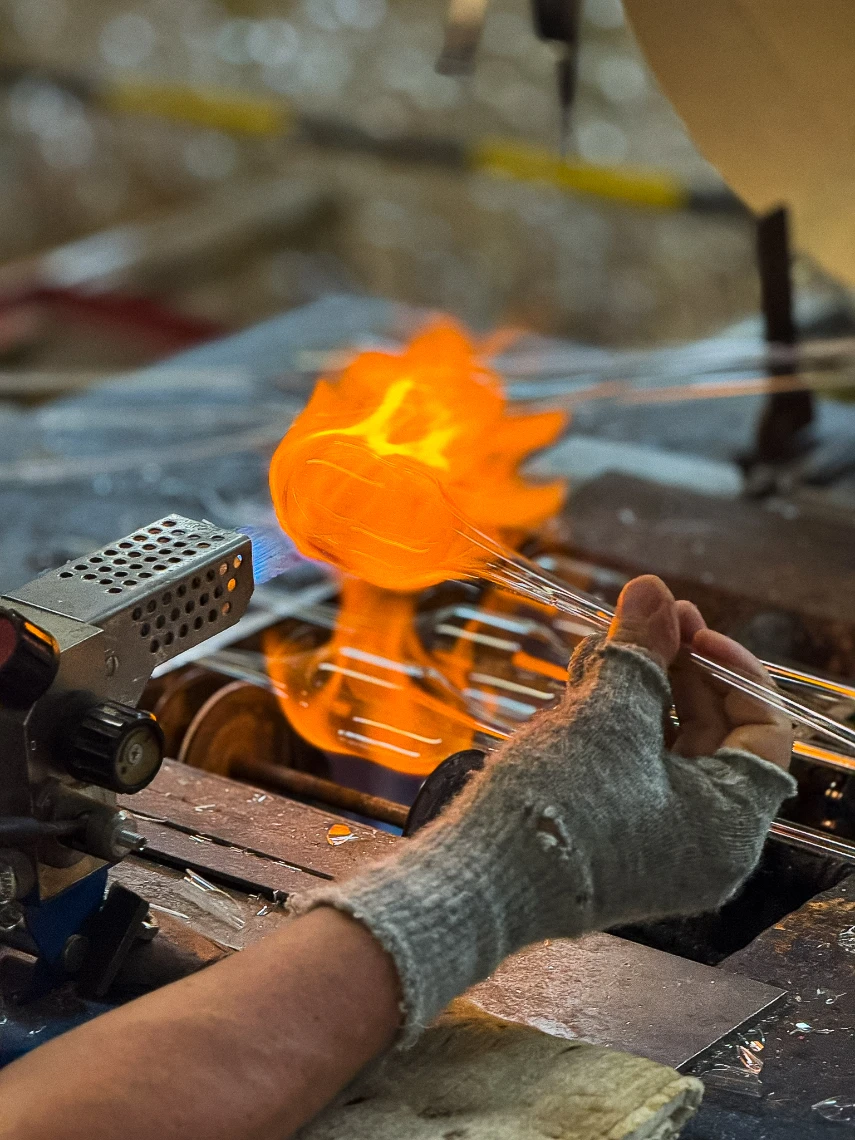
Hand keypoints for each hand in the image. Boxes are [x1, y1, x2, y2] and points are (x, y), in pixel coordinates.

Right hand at [301, 575, 797, 1043]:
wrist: (481, 882)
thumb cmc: (561, 808)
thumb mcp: (608, 716)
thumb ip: (638, 649)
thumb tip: (651, 589)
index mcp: (731, 824)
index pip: (762, 729)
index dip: (732, 668)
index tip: (690, 627)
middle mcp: (704, 842)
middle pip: (712, 733)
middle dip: (677, 667)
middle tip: (650, 614)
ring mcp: (656, 845)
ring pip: (663, 746)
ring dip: (639, 686)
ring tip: (605, 636)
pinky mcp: (612, 839)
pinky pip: (630, 768)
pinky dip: (613, 721)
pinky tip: (584, 675)